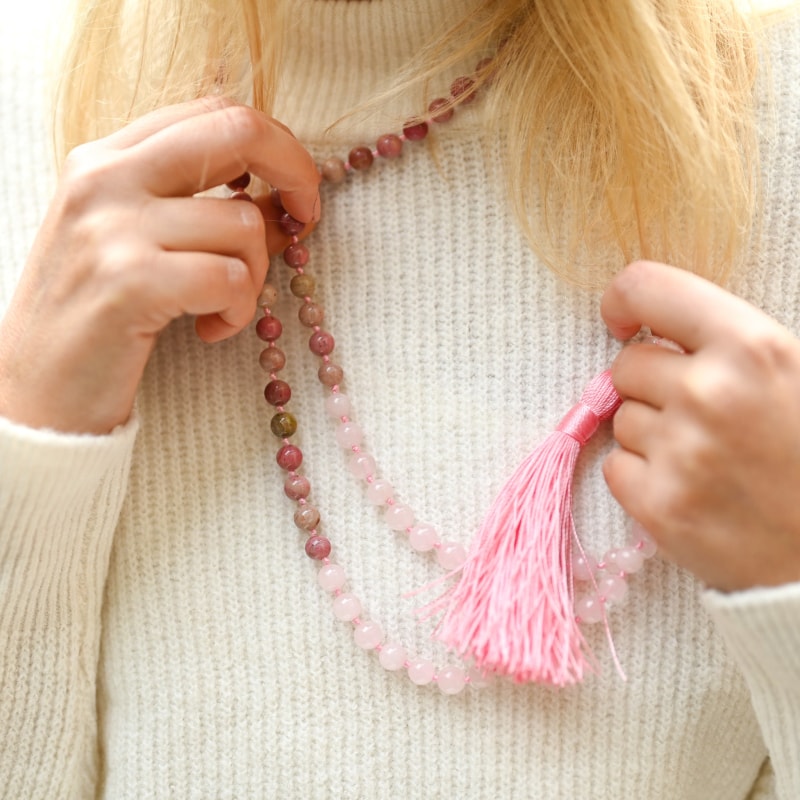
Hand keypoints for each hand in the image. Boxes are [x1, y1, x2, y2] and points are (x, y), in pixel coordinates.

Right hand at [0, 96, 319, 433]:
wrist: (39, 393)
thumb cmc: (98, 317)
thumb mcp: (136, 242)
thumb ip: (196, 207)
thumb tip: (283, 199)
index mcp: (106, 158)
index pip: (213, 112)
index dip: (274, 145)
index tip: (293, 191)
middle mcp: (105, 177)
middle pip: (237, 130)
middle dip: (295, 173)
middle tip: (305, 220)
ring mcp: (112, 226)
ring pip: (244, 223)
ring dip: (255, 276)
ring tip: (224, 308)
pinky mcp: (129, 281)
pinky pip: (230, 278)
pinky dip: (238, 311)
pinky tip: (212, 330)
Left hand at [601, 260, 799, 590]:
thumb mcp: (795, 370)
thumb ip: (729, 340)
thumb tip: (656, 324)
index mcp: (750, 347)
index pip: (647, 288)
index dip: (625, 300)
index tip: (625, 319)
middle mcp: (707, 394)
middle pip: (626, 365)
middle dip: (652, 383)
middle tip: (699, 411)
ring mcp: (680, 454)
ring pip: (621, 419)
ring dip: (651, 433)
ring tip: (706, 456)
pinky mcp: (659, 507)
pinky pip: (616, 468)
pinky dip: (642, 477)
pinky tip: (689, 487)